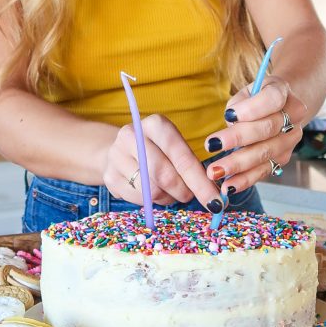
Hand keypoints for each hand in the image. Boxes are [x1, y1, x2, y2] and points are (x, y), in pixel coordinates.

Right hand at [103, 114, 222, 208]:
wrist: (119, 151)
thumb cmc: (157, 151)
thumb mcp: (175, 148)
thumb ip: (192, 167)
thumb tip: (214, 196)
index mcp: (156, 124)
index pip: (182, 156)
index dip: (200, 182)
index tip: (215, 201)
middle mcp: (132, 135)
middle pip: (164, 175)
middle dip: (183, 191)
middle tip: (189, 196)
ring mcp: (117, 156)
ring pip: (151, 191)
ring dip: (168, 198)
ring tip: (169, 191)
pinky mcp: (109, 177)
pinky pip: (138, 200)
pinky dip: (152, 202)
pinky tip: (152, 192)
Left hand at [202, 76, 306, 191]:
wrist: (280, 108)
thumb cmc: (255, 99)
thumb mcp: (245, 94)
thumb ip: (238, 107)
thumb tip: (231, 126)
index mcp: (282, 92)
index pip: (272, 99)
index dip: (251, 109)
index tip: (228, 116)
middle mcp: (293, 116)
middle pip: (267, 129)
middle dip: (237, 138)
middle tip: (211, 145)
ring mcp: (291, 139)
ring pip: (266, 152)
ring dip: (238, 164)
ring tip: (215, 171)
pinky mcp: (284, 158)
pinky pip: (264, 170)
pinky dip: (245, 179)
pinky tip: (228, 186)